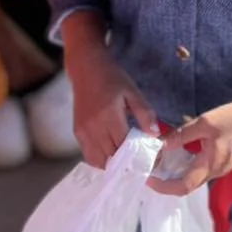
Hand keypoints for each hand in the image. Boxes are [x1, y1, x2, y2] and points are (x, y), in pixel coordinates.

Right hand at [68, 46, 157, 168]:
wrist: (86, 69)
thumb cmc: (112, 78)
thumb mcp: (133, 92)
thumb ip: (144, 113)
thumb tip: (154, 135)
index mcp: (109, 116)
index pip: (125, 145)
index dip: (138, 154)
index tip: (151, 158)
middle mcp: (94, 127)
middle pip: (112, 155)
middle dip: (128, 161)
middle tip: (141, 159)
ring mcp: (83, 132)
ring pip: (99, 160)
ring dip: (113, 162)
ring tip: (126, 158)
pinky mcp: (77, 133)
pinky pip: (89, 155)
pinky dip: (101, 159)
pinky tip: (112, 152)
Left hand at [149, 96, 231, 196]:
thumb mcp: (205, 123)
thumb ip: (182, 135)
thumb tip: (160, 145)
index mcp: (210, 165)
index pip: (183, 186)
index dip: (163, 187)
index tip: (148, 179)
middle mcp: (215, 172)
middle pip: (186, 185)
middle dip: (166, 181)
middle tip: (149, 168)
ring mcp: (220, 168)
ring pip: (193, 177)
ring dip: (175, 173)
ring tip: (159, 160)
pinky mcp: (223, 161)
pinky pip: (199, 169)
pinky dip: (184, 165)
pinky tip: (177, 153)